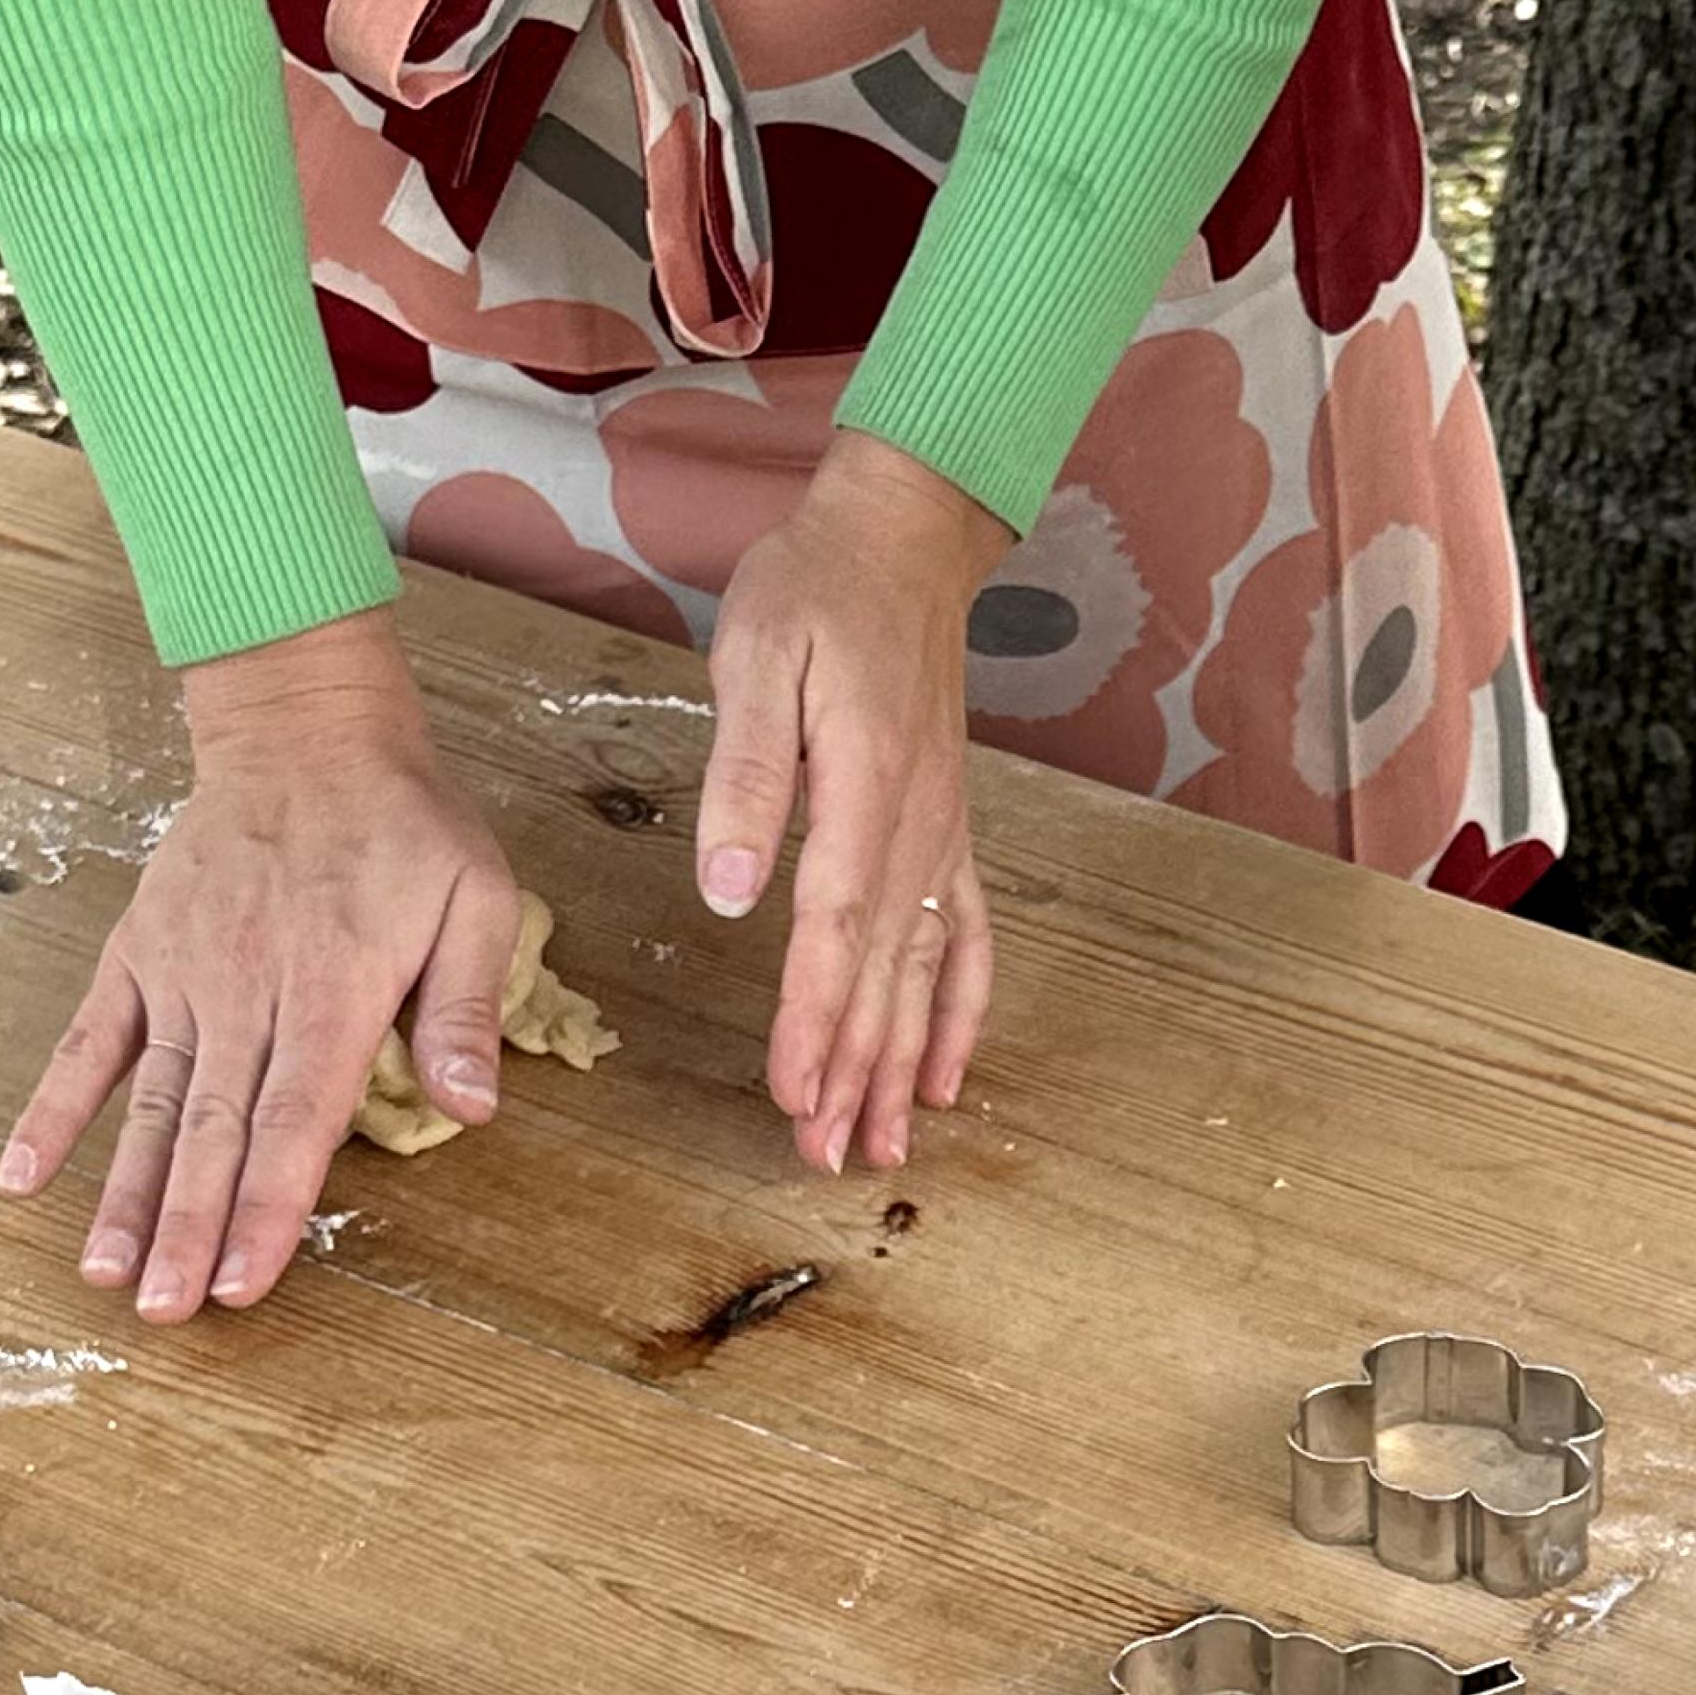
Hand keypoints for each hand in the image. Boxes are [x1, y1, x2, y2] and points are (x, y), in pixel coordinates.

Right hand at [0, 608, 522, 1318]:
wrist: (304, 730)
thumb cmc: (403, 822)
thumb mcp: (474, 898)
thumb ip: (463, 1006)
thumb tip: (472, 1106)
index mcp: (334, 990)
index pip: (297, 1122)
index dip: (269, 1208)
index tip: (241, 1280)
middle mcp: (248, 992)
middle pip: (216, 1132)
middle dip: (188, 1228)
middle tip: (164, 1312)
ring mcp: (182, 975)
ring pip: (152, 1104)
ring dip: (124, 1194)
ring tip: (104, 1274)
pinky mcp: (139, 955)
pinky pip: (87, 1042)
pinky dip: (53, 1109)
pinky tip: (19, 1175)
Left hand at [691, 428, 1001, 1176]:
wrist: (903, 539)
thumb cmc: (817, 590)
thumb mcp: (759, 661)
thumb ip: (747, 779)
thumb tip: (729, 894)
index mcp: (867, 790)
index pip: (835, 932)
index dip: (816, 1022)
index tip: (794, 1092)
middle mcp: (918, 826)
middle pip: (886, 974)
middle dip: (856, 1072)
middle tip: (825, 1155)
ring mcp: (943, 832)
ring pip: (926, 972)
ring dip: (903, 1063)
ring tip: (882, 1145)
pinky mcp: (948, 827)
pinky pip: (966, 935)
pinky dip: (961, 1010)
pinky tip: (946, 1072)